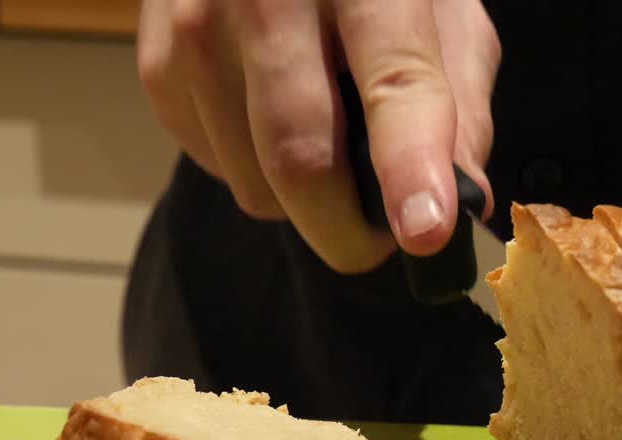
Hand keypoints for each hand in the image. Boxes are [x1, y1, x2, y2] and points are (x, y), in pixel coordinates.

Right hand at [136, 0, 499, 272]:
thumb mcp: (443, 12)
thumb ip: (461, 101)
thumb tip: (464, 200)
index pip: (394, 85)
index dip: (410, 166)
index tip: (424, 231)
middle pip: (300, 158)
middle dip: (349, 230)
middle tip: (384, 234)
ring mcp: (197, 28)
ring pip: (255, 184)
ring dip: (303, 201)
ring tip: (328, 143)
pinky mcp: (157, 63)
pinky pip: (218, 168)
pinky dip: (257, 171)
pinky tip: (273, 115)